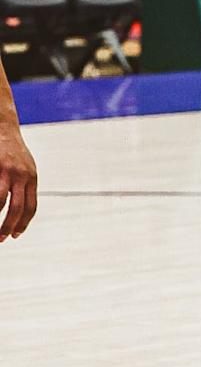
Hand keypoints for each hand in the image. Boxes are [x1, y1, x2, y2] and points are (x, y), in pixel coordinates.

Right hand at [0, 120, 36, 240]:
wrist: (4, 128)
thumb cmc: (12, 152)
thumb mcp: (25, 167)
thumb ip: (25, 186)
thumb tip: (23, 210)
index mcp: (32, 177)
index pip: (31, 206)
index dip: (24, 223)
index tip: (16, 235)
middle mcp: (23, 175)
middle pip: (18, 209)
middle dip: (9, 227)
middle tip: (2, 239)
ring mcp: (8, 172)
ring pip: (1, 204)